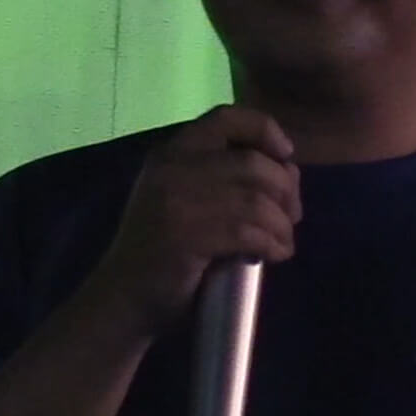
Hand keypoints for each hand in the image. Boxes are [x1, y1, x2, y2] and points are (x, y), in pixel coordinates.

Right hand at [87, 104, 301, 338]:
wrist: (123, 297)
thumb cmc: (164, 252)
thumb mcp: (185, 198)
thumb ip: (223, 176)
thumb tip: (286, 170)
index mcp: (172, 152)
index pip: (227, 117)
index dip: (265, 130)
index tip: (285, 156)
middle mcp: (172, 167)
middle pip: (253, 162)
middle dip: (285, 189)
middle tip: (291, 218)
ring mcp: (177, 200)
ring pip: (256, 200)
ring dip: (281, 224)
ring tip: (282, 243)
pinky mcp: (186, 236)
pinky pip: (248, 232)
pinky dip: (272, 243)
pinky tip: (275, 255)